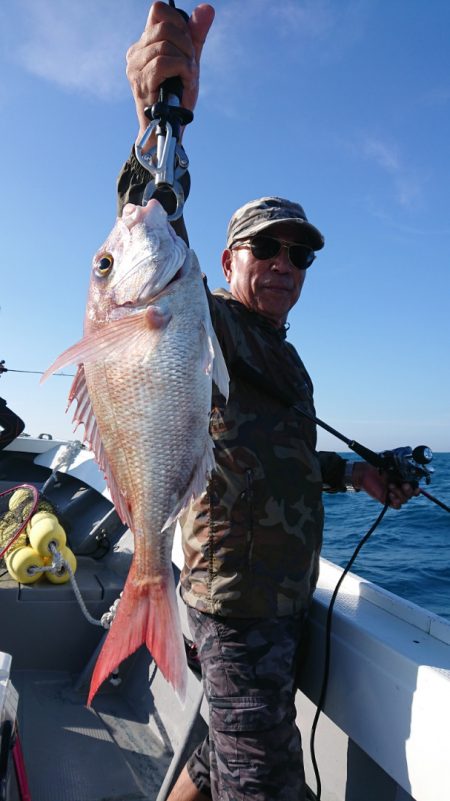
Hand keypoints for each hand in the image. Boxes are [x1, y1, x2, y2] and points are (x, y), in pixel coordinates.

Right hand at [126, 2, 214, 142]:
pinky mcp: (140, 82)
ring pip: (165, 44)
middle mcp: (135, 53)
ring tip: (187, 78)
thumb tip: (207, 9)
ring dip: (185, 61)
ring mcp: (135, 67)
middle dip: (186, 44)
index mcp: (144, 44)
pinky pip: (164, 63)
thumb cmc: (177, 100)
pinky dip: (181, 70)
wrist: (168, 131)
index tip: (188, 44)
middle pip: (165, 25)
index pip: (158, 9)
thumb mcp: (190, 62)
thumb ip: (196, 36)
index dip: (179, 21)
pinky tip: (184, 82)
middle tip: (190, 65)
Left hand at [352, 462, 419, 508]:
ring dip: (400, 494)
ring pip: (405, 499)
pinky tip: (390, 495)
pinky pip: (397, 506)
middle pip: (412, 494)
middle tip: (404, 485)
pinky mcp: (387, 500)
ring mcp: (395, 494)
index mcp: (404, 479)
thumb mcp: (390, 460)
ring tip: (390, 486)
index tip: (416, 488)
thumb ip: (400, 457)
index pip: (415, 487)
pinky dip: (396, 502)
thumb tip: (409, 449)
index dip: (417, 489)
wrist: (364, 472)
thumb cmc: (377, 465)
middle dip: (409, 491)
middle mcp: (401, 487)